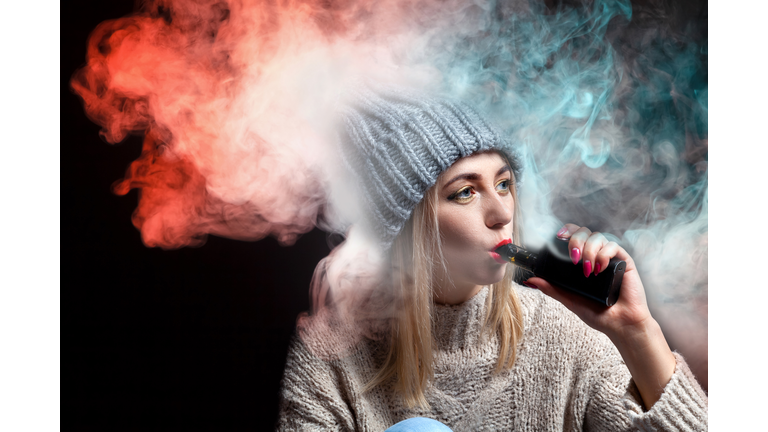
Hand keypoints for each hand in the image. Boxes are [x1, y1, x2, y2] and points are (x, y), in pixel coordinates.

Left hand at [525, 224, 675, 408]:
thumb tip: (530, 280)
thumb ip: (552, 288)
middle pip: (585, 232)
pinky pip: (613, 246)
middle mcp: (596, 256)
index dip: (568, 230)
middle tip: (573, 258)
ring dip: (589, 250)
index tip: (559, 237)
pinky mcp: (625, 262)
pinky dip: (604, 255)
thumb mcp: (569, 299)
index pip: (575, 235)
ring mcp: (611, 258)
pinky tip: (600, 269)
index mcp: (583, 261)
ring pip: (598, 237)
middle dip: (576, 240)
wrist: (619, 325)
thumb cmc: (597, 313)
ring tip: (587, 270)